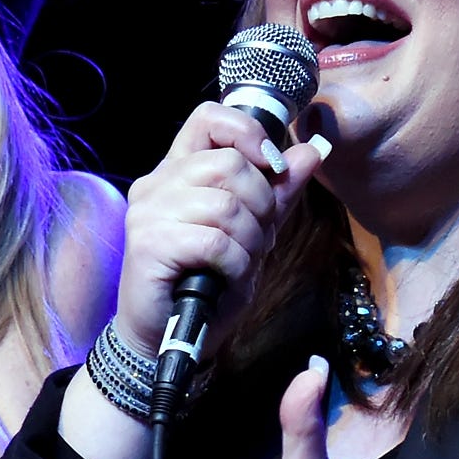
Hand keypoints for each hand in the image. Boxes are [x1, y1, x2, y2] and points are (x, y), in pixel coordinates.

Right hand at [114, 99, 329, 356]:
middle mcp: (156, 185)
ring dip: (249, 240)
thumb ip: (276, 193)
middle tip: (254, 238)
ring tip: (238, 263)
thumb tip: (310, 151)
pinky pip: (215, 241)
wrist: (165, 339)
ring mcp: (148, 213)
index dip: (247, 132)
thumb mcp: (251, 235)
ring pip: (226, 204)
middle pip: (228, 163)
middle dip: (260, 203)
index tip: (270, 165)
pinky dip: (235, 264)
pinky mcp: (149, 244)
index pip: (208, 119)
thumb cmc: (206, 286)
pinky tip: (226, 278)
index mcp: (177, 172)